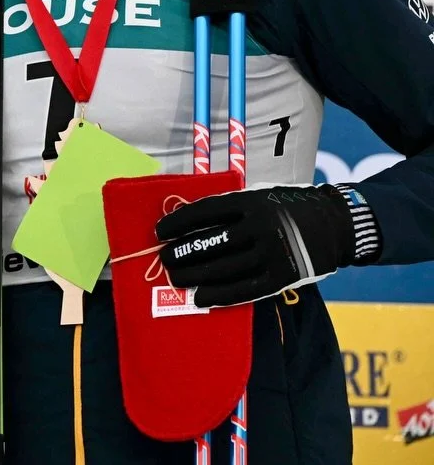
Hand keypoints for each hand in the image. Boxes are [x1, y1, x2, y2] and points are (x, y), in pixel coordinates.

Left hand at [155, 183, 378, 306]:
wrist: (334, 225)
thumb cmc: (286, 210)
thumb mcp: (260, 197)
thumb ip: (231, 209)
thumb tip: (188, 225)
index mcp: (251, 202)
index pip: (204, 212)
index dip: (178, 223)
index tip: (159, 231)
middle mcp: (260, 227)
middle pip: (210, 243)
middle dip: (182, 253)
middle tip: (165, 258)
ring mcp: (272, 254)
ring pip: (224, 269)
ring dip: (194, 275)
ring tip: (176, 277)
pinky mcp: (282, 278)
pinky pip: (244, 290)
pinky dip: (219, 295)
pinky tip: (200, 297)